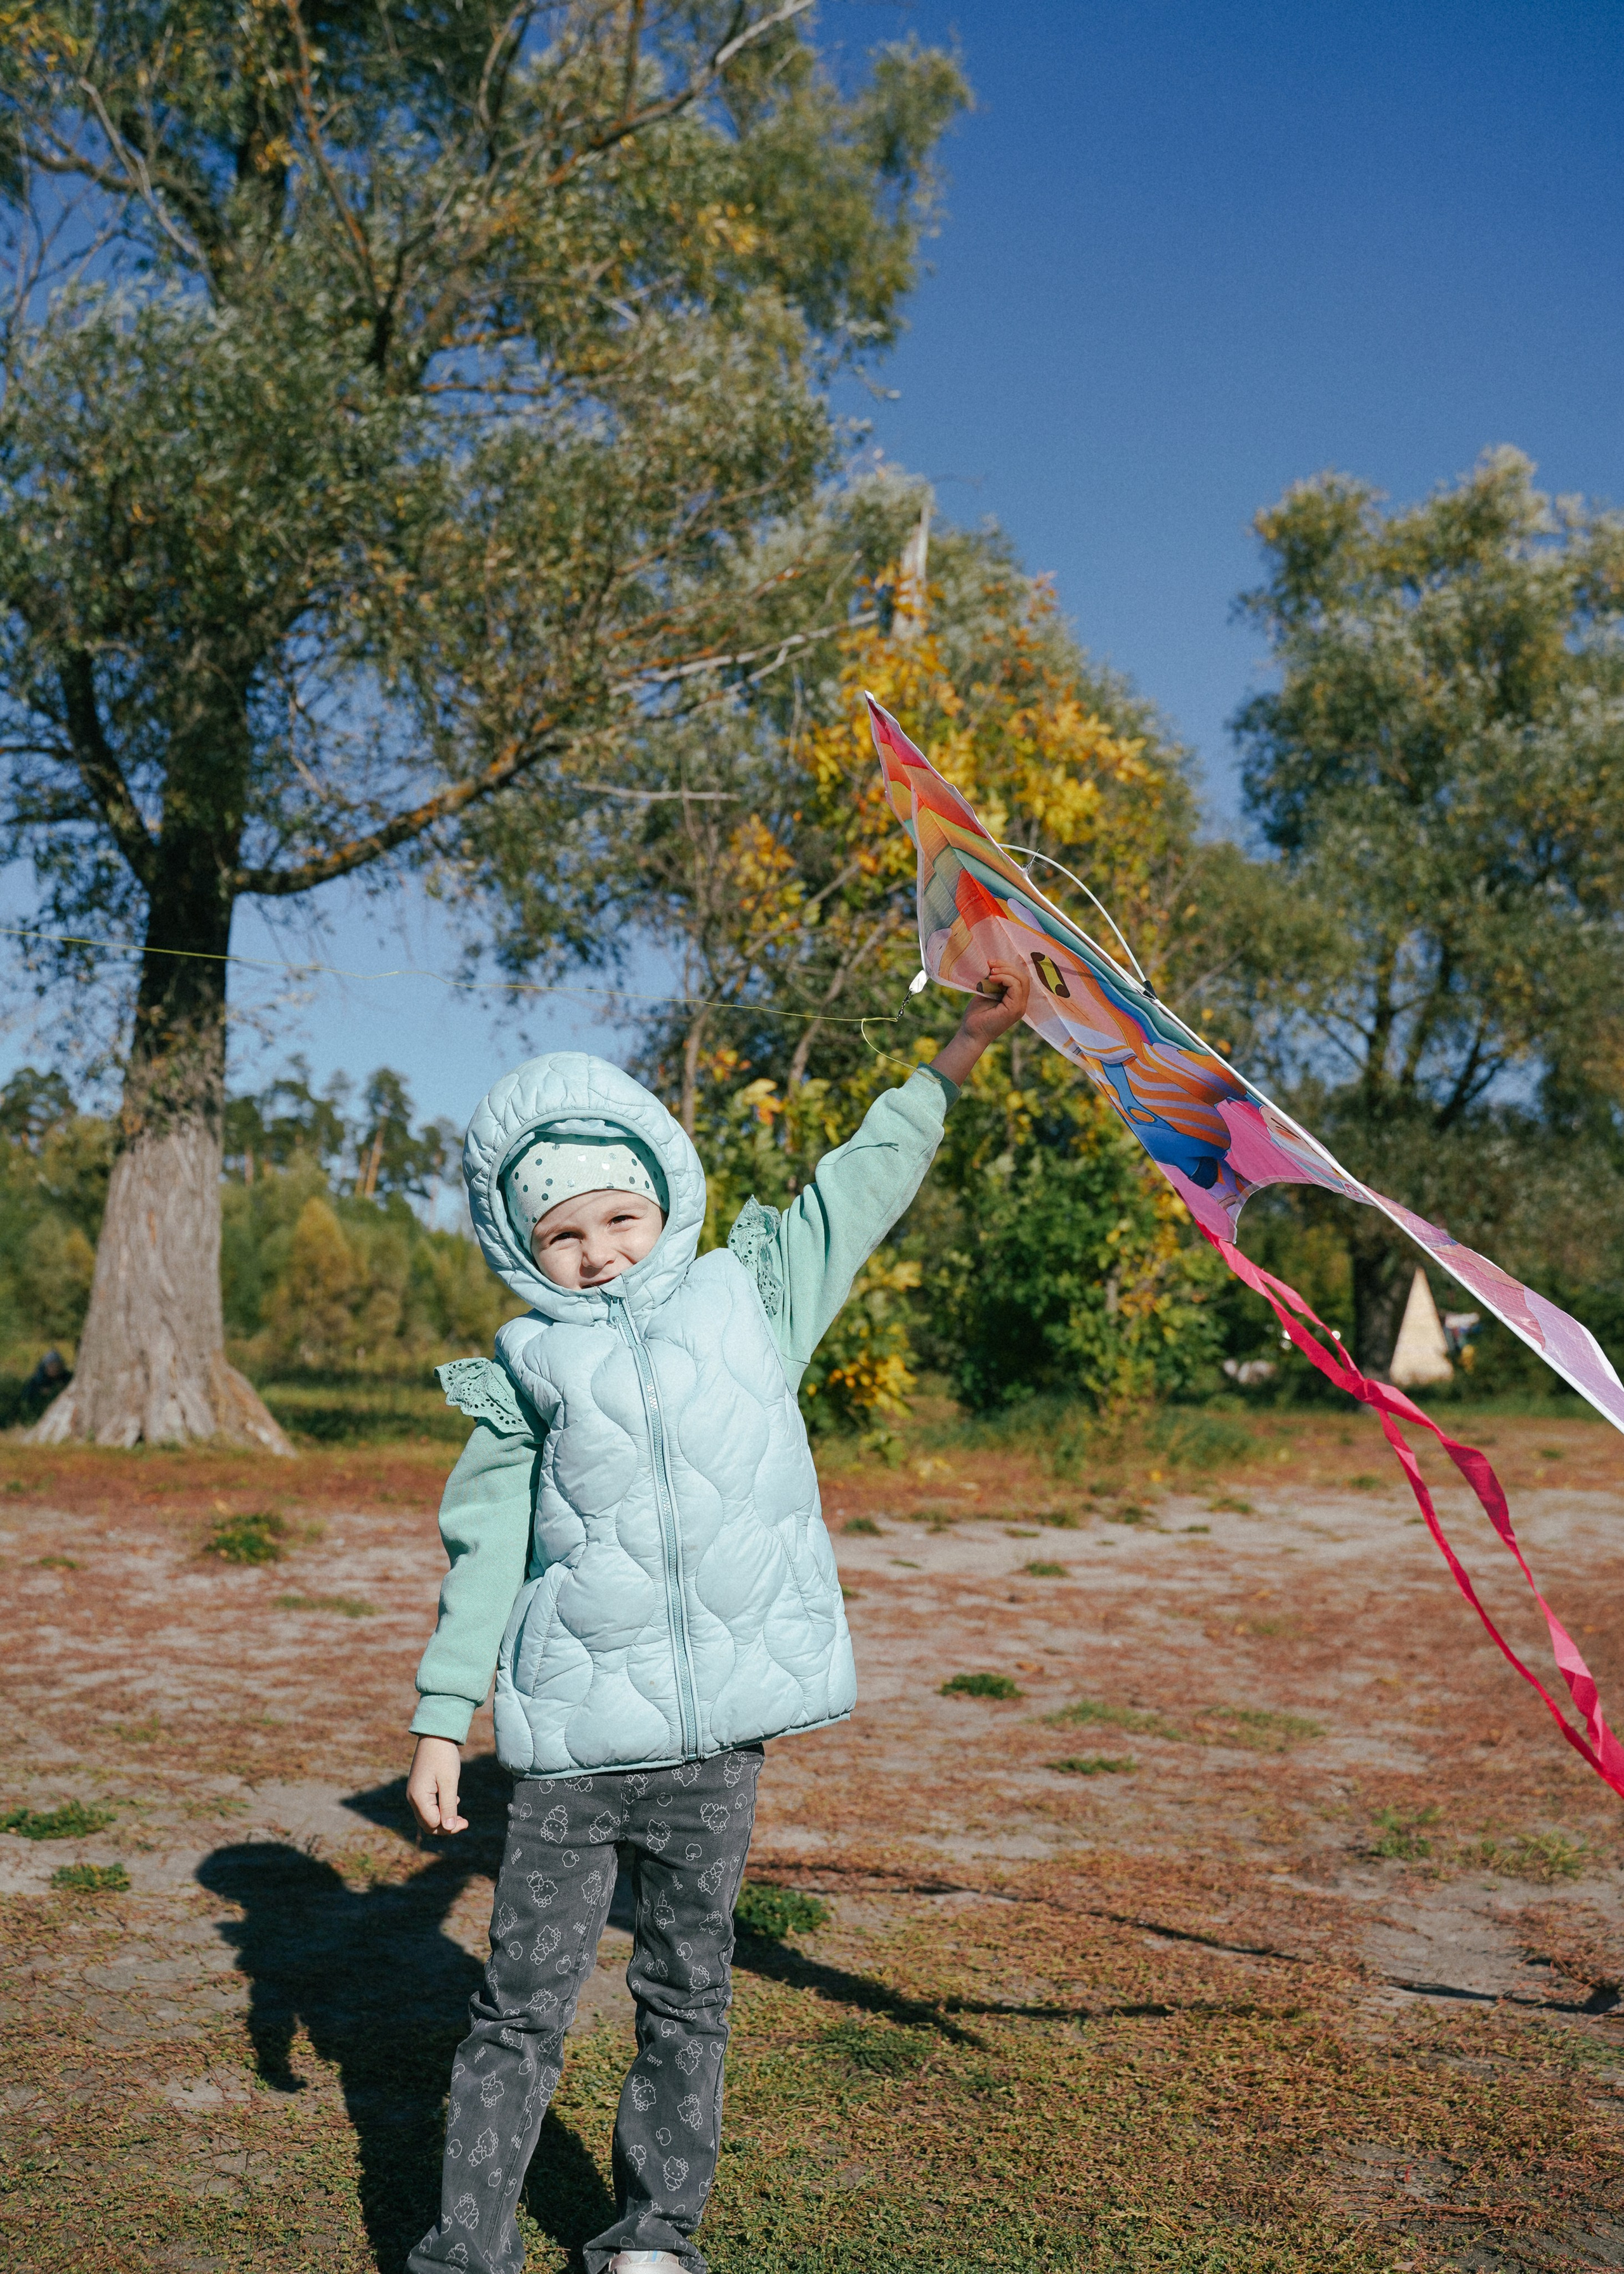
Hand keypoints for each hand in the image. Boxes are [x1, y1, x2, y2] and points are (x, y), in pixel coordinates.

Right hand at [407, 1735, 467, 1834]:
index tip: (466, 1822)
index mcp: (418, 1797)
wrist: (435, 1734)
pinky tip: (454, 1801)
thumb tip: (449, 1828)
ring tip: (461, 1816)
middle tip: (464, 1822)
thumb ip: (449, 1806)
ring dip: (444, 1818)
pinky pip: (428, 1806)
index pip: (433, 1824)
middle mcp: (412, 1797)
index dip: (449, 1827)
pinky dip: (440, 1809)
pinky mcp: (419, 1787)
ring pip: (428, 1816)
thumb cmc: (443, 1756)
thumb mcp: (449, 1782)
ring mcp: (414, 1793)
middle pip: (428, 1824)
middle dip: (446, 1827)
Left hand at [930, 958, 1031, 1087]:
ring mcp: (1019, 1007)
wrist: (971, 1033)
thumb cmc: (976, 1016)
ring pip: (1022, 980)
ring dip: (1006, 971)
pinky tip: (992, 979)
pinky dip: (1005, 978)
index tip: (990, 963)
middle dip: (1007, 966)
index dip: (1007, 967)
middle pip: (1023, 977)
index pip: (1020, 978)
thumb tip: (993, 965)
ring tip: (991, 971)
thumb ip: (993, 982)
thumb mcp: (986, 993)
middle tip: (990, 964)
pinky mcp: (1014, 1009)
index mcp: (1015, 1000)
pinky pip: (1016, 987)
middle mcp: (1021, 1004)